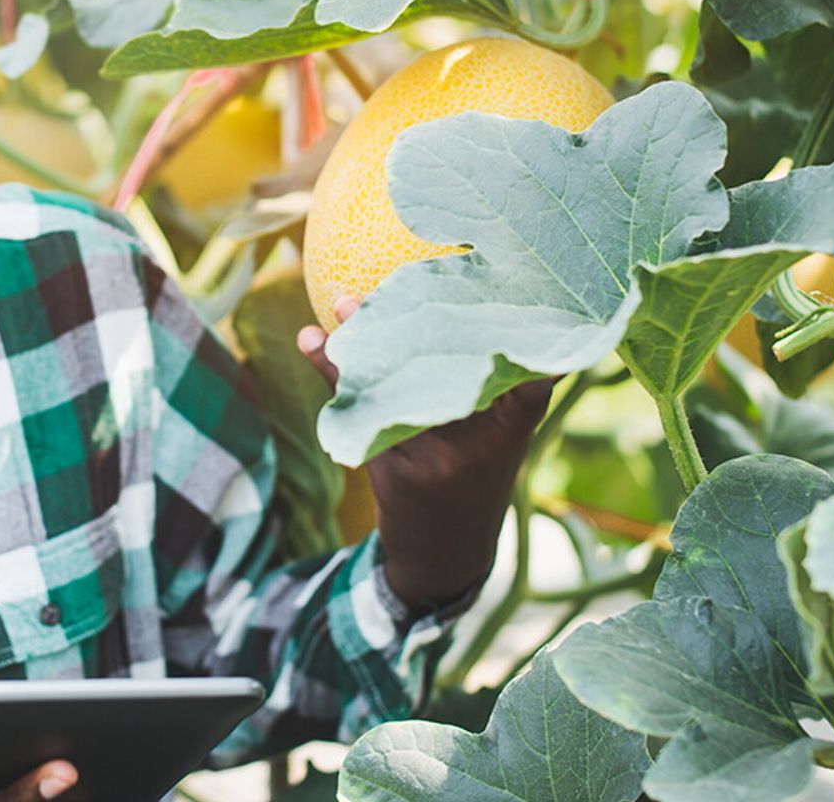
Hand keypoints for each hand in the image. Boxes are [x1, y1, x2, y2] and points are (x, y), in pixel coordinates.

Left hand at [297, 294, 553, 608]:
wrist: (444, 560)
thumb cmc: (476, 478)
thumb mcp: (503, 437)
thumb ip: (502, 384)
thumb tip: (481, 294)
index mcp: (516, 426)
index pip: (522, 368)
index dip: (506, 323)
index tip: (485, 273)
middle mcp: (484, 440)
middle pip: (447, 363)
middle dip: (415, 317)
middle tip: (385, 282)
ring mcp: (441, 457)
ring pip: (396, 384)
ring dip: (362, 341)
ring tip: (341, 305)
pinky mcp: (398, 472)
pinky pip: (362, 411)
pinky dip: (333, 374)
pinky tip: (311, 343)